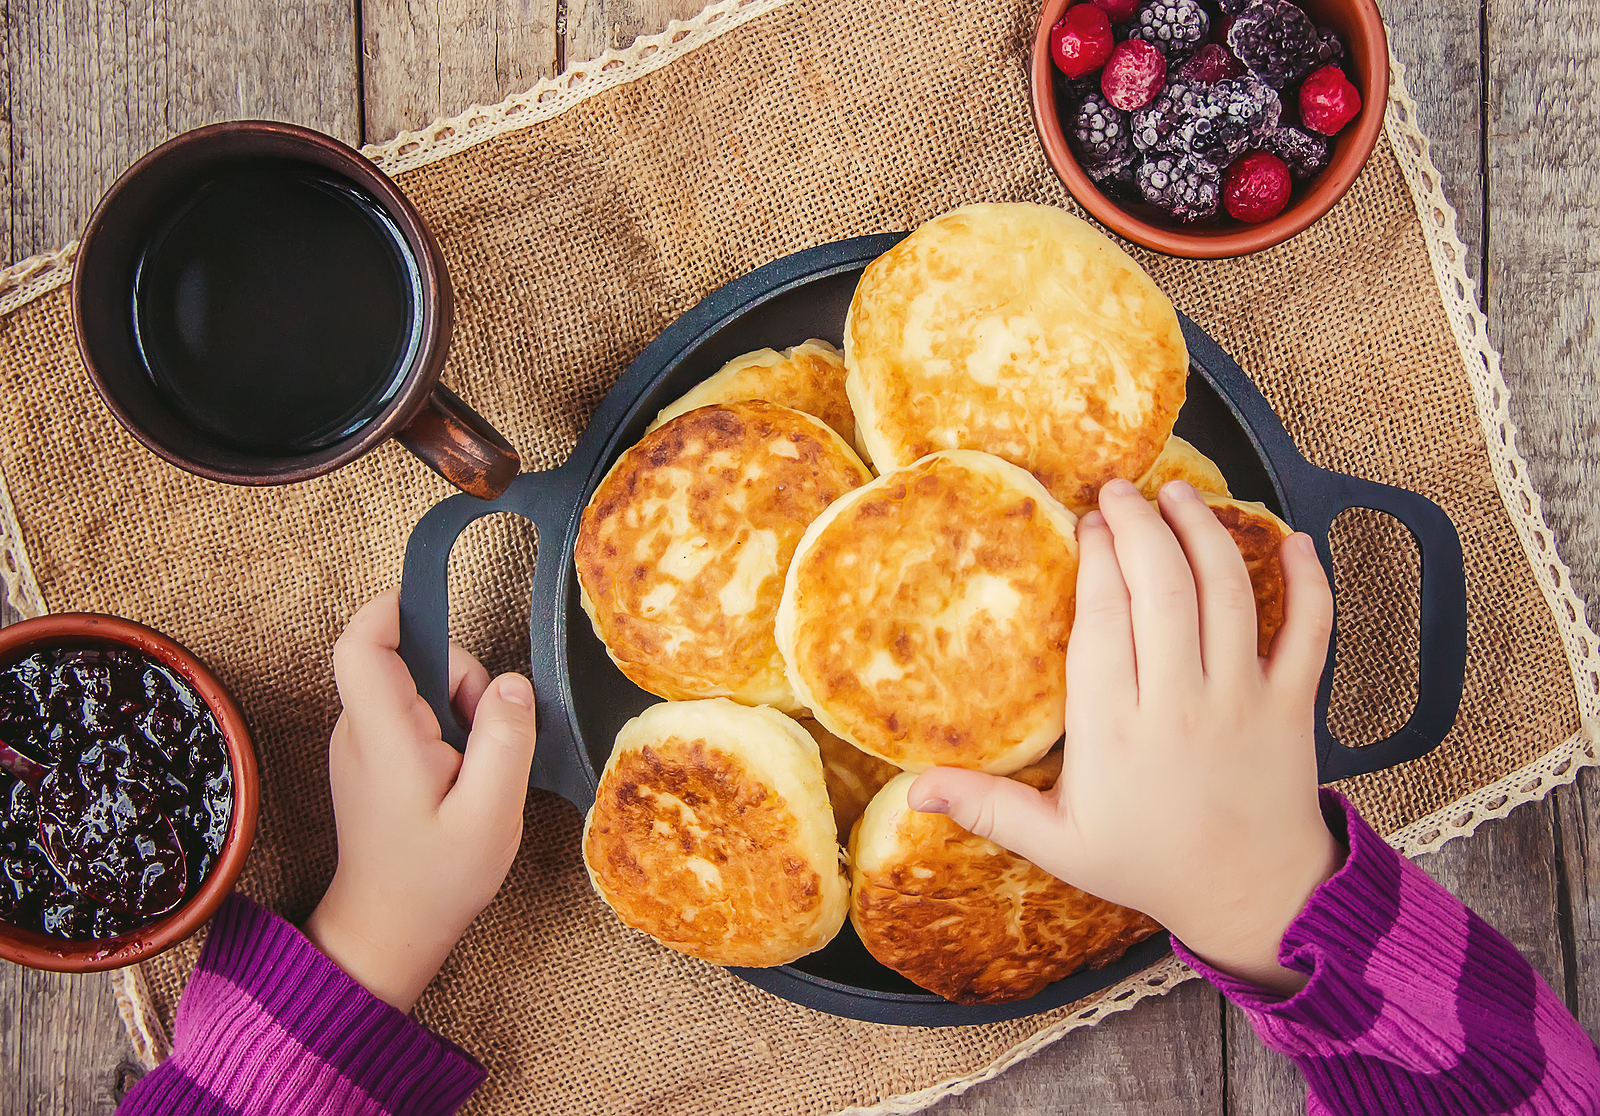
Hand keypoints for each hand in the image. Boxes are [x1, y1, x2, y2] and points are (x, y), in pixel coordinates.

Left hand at [303, 589, 536, 1011]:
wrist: (387, 930)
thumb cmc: (435, 880)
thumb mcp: (491, 814)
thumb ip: (504, 740)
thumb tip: (513, 682)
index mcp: (385, 736)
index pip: (361, 643)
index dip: (392, 608)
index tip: (438, 605)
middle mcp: (360, 730)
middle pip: (402, 657)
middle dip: (457, 675)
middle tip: (486, 731)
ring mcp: (361, 743)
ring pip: (410, 683)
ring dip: (454, 704)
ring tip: (471, 766)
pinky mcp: (370, 756)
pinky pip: (409, 711)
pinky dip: (443, 727)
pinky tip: (456, 775)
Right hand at [908, 478, 1342, 994]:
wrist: (1254, 899)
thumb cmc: (1148, 865)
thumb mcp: (1057, 843)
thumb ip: (987, 808)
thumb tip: (912, 793)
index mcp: (1113, 729)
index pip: (1103, 617)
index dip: (1095, 557)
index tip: (1085, 521)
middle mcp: (1179, 703)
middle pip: (1162, 587)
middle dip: (1140, 524)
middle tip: (1120, 491)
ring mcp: (1242, 700)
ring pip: (1228, 593)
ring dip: (1204, 532)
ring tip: (1178, 495)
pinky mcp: (1294, 705)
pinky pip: (1310, 631)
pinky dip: (1308, 581)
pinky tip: (1291, 539)